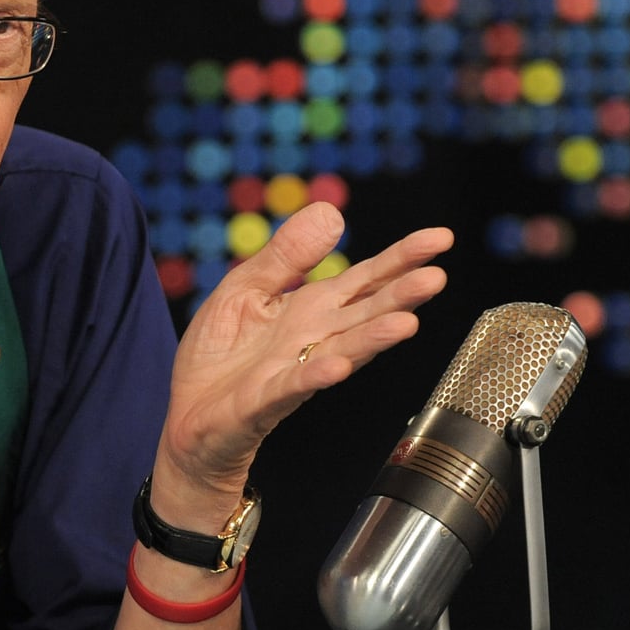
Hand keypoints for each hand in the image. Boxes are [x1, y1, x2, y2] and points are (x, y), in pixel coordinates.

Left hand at [156, 205, 451, 508]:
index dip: (401, 258)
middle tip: (436, 278)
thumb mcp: (245, 287)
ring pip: (342, 350)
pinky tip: (337, 365)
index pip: (365, 278)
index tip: (440, 239)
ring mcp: (294, 370)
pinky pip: (293, 385)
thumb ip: (285, 254)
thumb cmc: (221, 355)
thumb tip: (331, 212)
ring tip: (406, 324)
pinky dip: (316, 375)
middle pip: (365, 313)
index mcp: (311, 308)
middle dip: (401, 296)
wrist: (188, 417)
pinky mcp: (264, 400)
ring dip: (373, 339)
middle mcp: (314, 339)